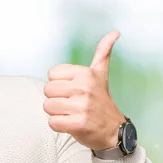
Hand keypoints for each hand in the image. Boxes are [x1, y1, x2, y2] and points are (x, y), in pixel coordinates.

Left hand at [43, 31, 125, 149]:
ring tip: (71, 113)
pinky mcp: (79, 124)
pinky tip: (71, 123)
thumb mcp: (101, 74)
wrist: (114, 130)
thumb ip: (103, 52)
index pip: (51, 74)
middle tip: (72, 103)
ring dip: (57, 113)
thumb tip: (115, 32)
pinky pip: (52, 122)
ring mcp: (82, 106)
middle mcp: (84, 87)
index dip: (59, 84)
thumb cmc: (102, 100)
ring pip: (48, 106)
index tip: (73, 90)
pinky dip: (59, 125)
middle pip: (47, 90)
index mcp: (86, 73)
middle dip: (56, 99)